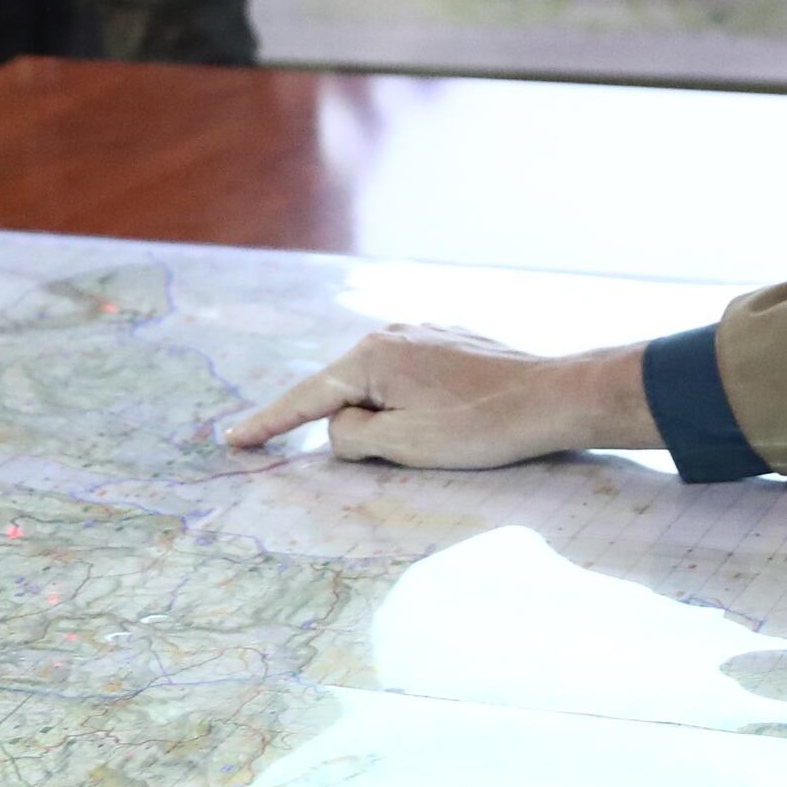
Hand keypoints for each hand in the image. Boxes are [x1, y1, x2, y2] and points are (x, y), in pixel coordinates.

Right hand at [219, 326, 656, 468]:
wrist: (552, 398)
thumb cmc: (478, 428)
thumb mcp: (401, 445)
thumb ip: (351, 437)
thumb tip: (341, 426)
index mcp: (370, 358)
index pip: (305, 398)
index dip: (267, 425)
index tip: (233, 440)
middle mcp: (389, 334)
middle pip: (344, 392)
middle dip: (348, 426)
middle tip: (391, 454)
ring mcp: (421, 333)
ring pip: (380, 387)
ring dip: (387, 418)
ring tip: (434, 441)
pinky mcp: (449, 342)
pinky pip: (409, 378)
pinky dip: (410, 404)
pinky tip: (448, 421)